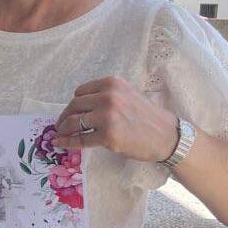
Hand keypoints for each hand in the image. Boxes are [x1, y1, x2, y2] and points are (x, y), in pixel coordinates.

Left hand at [52, 76, 179, 161]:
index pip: (80, 92)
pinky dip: (68, 142)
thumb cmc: (148, 116)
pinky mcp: (108, 136)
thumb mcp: (128, 95)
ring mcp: (107, 117)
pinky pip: (81, 139)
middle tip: (60, 126)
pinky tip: (61, 144)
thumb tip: (80, 106)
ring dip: (63, 129)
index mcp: (112, 84)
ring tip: (60, 134)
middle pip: (74, 106)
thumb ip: (106, 96)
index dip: (74, 104)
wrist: (167, 135)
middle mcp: (108, 97)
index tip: (71, 112)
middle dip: (64, 116)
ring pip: (73, 122)